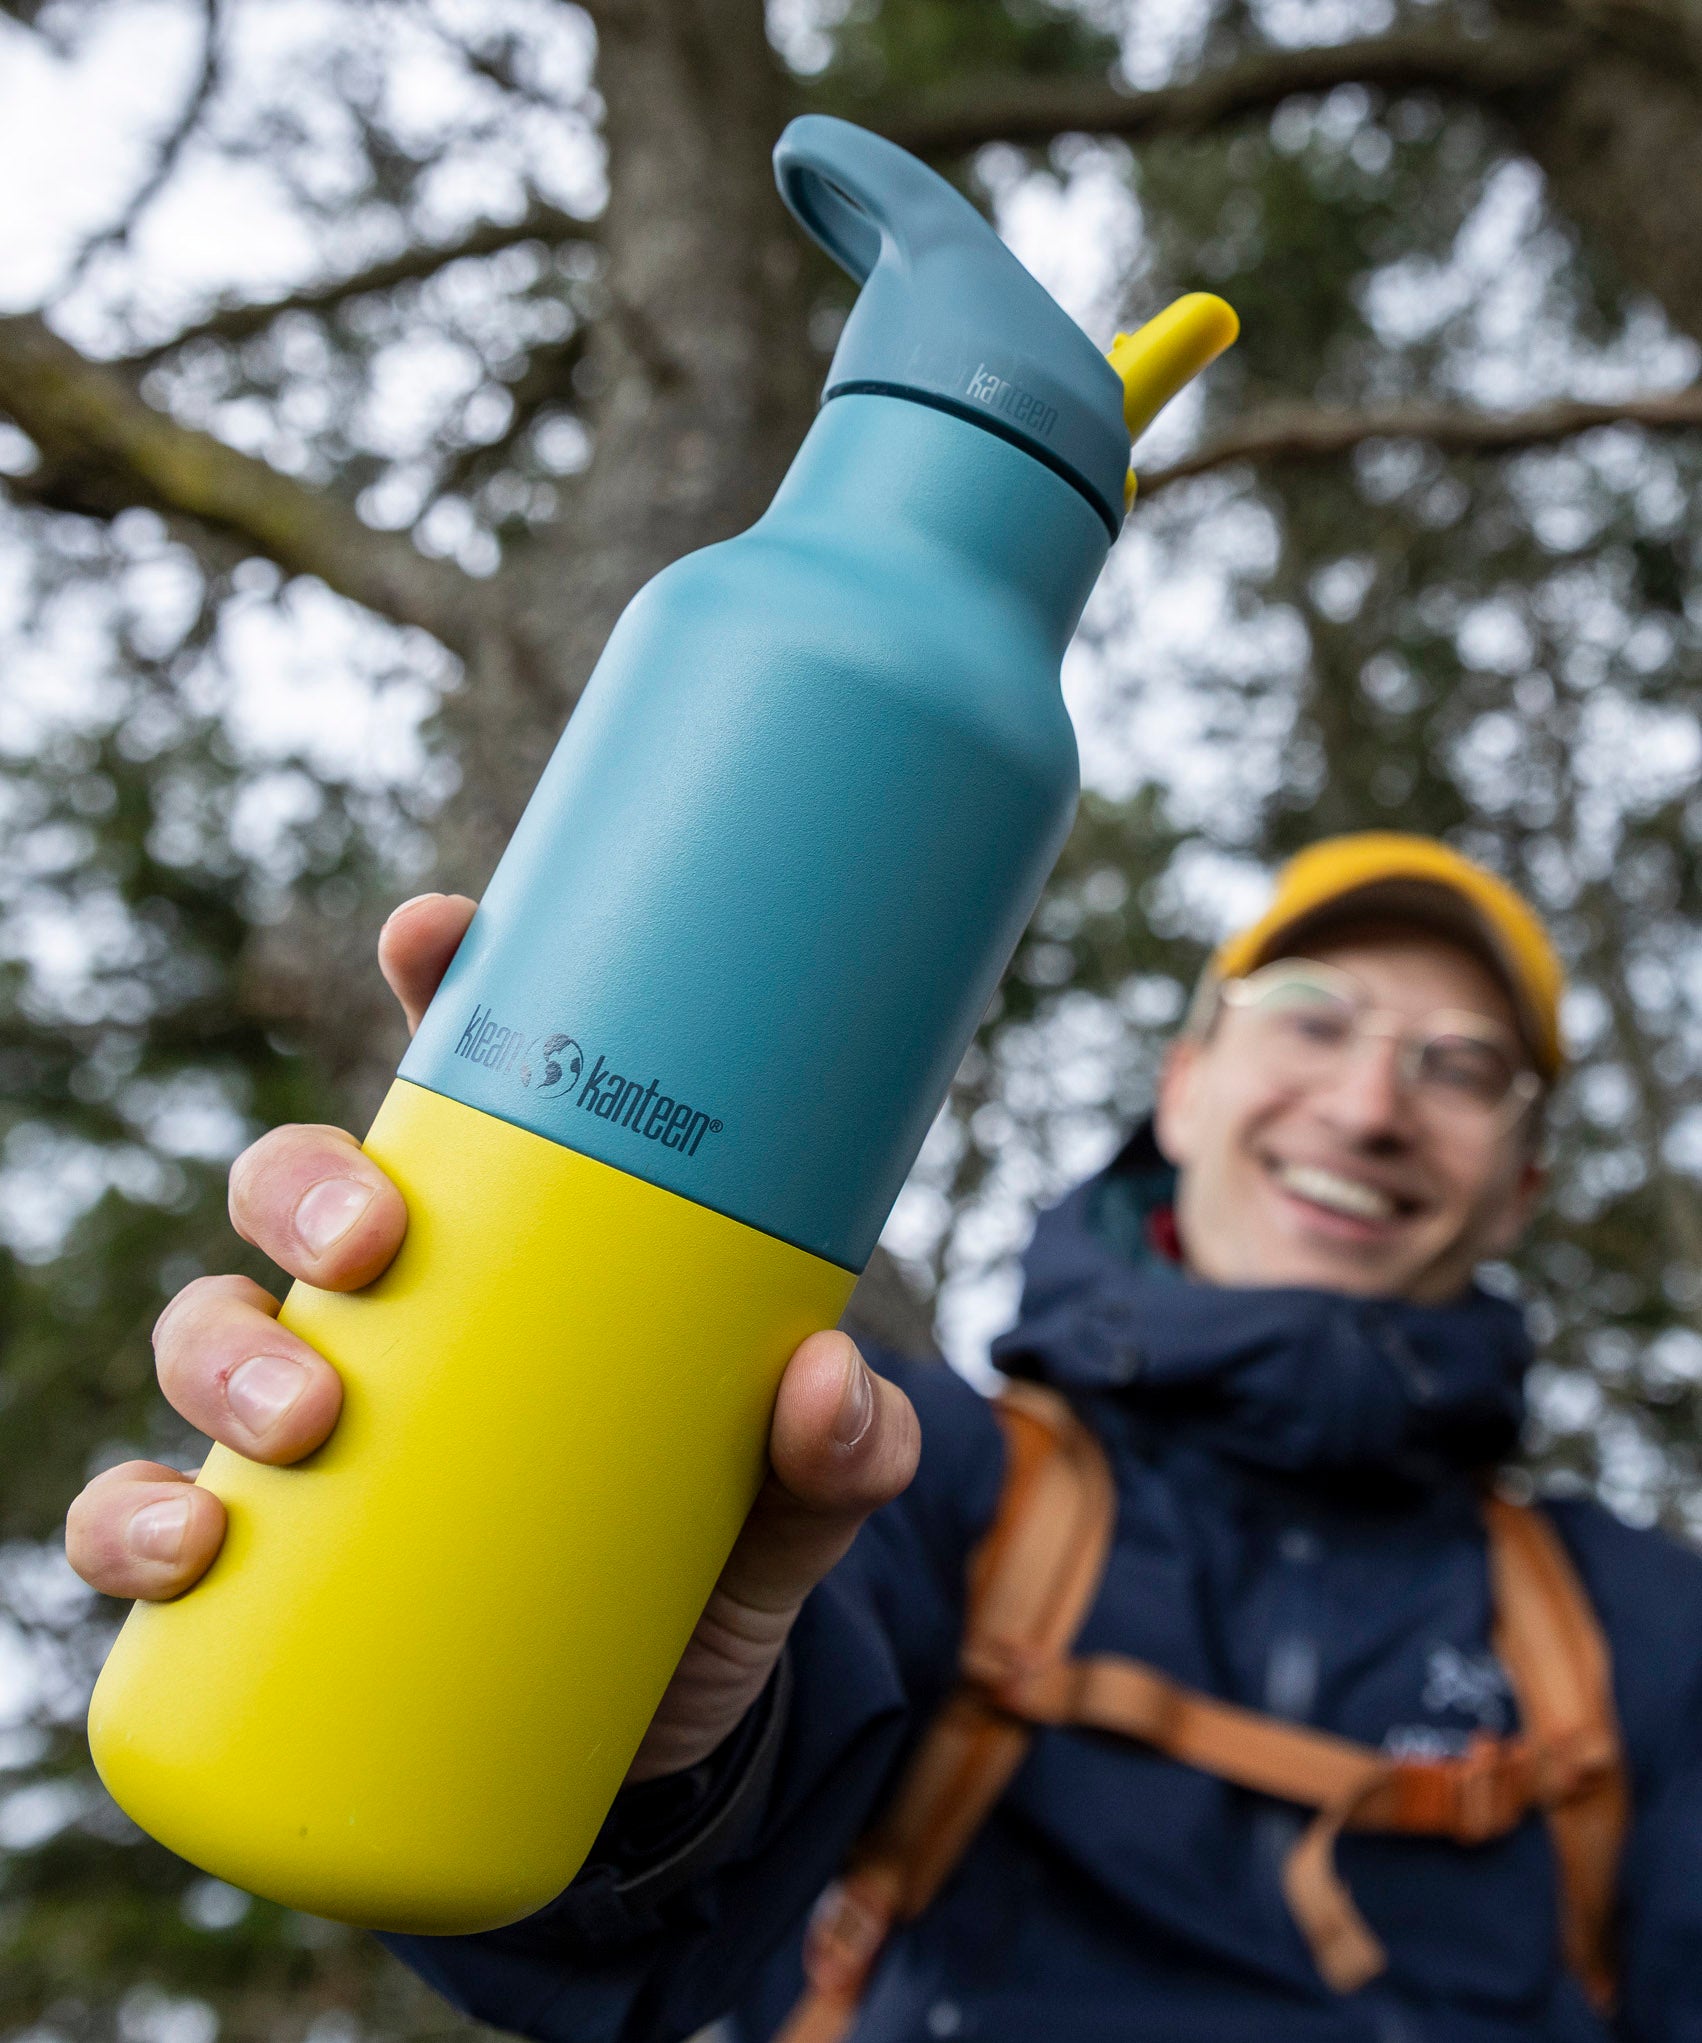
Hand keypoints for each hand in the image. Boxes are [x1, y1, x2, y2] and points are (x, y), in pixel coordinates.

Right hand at [64, 894, 920, 1780]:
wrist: (645, 1739)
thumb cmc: (706, 1569)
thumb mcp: (792, 1509)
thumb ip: (840, 1450)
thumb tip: (825, 1380)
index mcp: (515, 1250)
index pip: (460, 1086)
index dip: (434, 984)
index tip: (434, 933)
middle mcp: (394, 1314)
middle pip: (299, 1187)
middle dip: (307, 1188)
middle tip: (372, 1247)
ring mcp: (311, 1429)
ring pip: (207, 1329)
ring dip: (220, 1351)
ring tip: (297, 1419)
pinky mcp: (258, 1564)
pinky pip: (142, 1515)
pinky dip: (133, 1523)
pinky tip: (180, 1549)